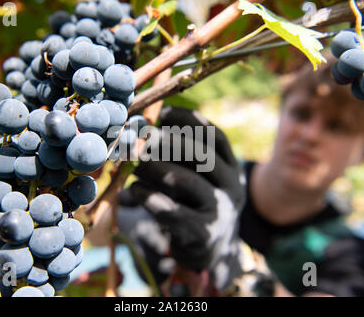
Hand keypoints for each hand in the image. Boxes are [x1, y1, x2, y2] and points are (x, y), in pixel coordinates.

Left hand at [127, 106, 245, 290]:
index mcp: (231, 168)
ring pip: (186, 181)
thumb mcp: (192, 177)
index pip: (214, 136)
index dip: (187, 120)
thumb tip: (138, 132)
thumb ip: (175, 157)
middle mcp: (232, 187)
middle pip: (201, 155)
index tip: (160, 112)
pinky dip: (149, 198)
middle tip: (139, 138)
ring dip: (154, 169)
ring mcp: (220, 212)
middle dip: (167, 142)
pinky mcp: (202, 235)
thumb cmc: (194, 204)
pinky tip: (133, 191)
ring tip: (132, 164)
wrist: (209, 250)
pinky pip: (173, 213)